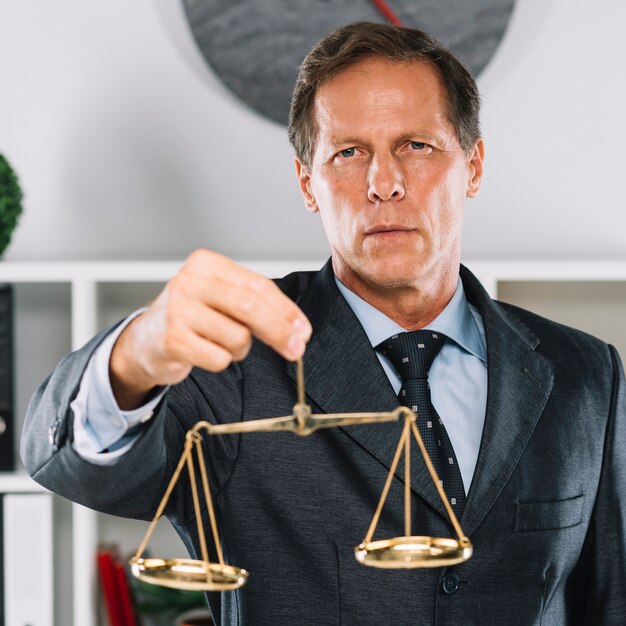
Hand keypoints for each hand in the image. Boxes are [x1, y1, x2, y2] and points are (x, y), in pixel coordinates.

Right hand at [109, 249, 311, 408]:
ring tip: (220, 343)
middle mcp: (190, 281)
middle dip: (279, 331)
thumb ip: (257, 304)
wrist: (146, 340)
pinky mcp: (172, 339)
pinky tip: (204, 352)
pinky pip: (219, 359)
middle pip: (251, 307)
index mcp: (207, 264)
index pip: (258, 286)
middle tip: (296, 349)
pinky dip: (221, 361)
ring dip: (240, 349)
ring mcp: (178, 309)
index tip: (303, 330)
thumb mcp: (221, 298)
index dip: (286, 311)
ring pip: (238, 337)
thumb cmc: (192, 316)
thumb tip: (297, 329)